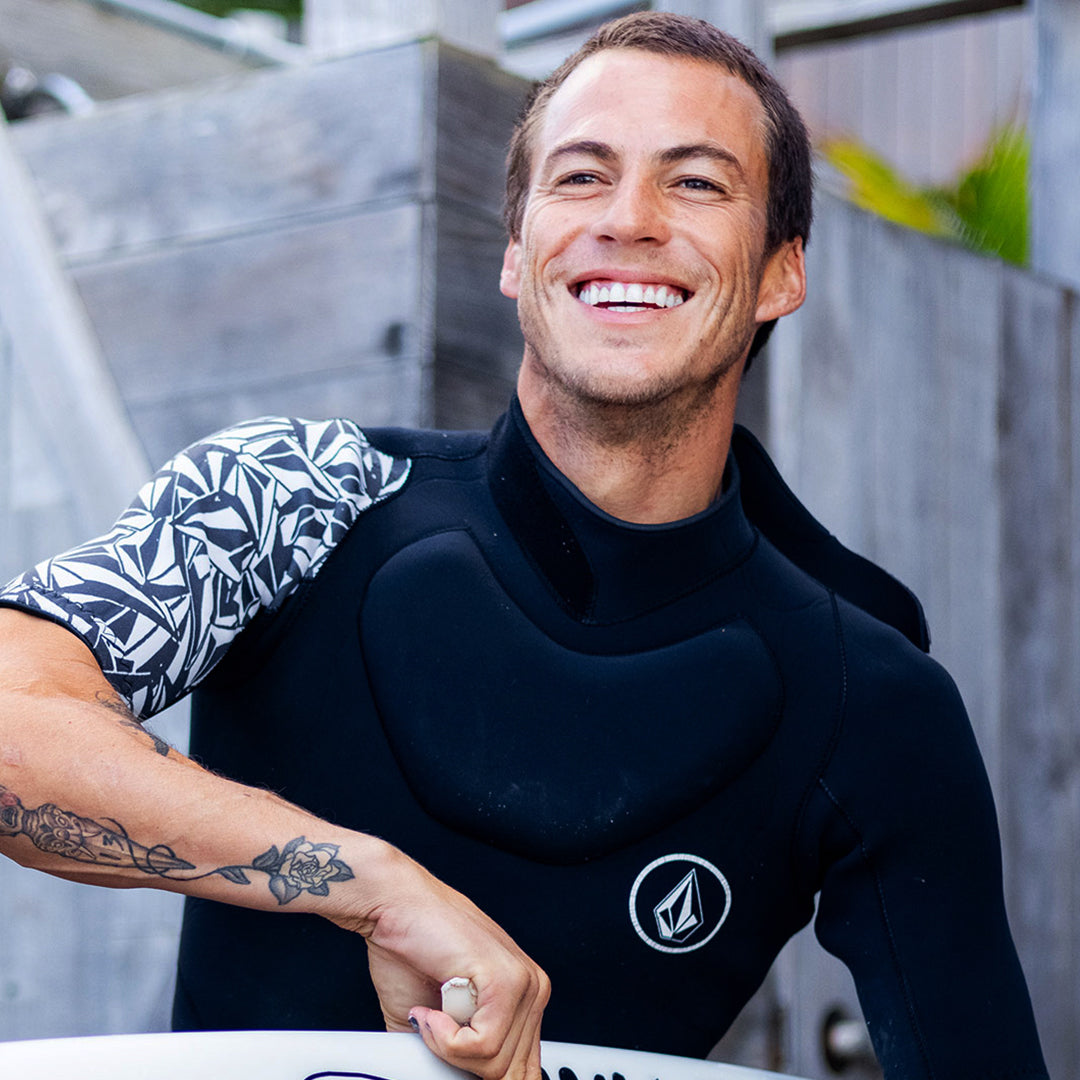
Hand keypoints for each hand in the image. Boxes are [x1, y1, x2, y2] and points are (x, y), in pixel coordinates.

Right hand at [332, 841, 549, 1079]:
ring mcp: (523, 982)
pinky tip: (433, 1008)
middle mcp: (532, 989)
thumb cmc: (410, 956)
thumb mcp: (440, 1027)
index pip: (525, 1067)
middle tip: (433, 1029)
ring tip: (432, 1011)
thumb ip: (462, 1057)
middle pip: (510, 1071)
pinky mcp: (506, 979)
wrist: (393, 909)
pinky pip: (483, 1045)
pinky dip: (445, 1039)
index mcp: (524, 999)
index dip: (485, 1075)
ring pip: (496, 1063)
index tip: (456, 1064)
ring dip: (448, 1048)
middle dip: (461, 1063)